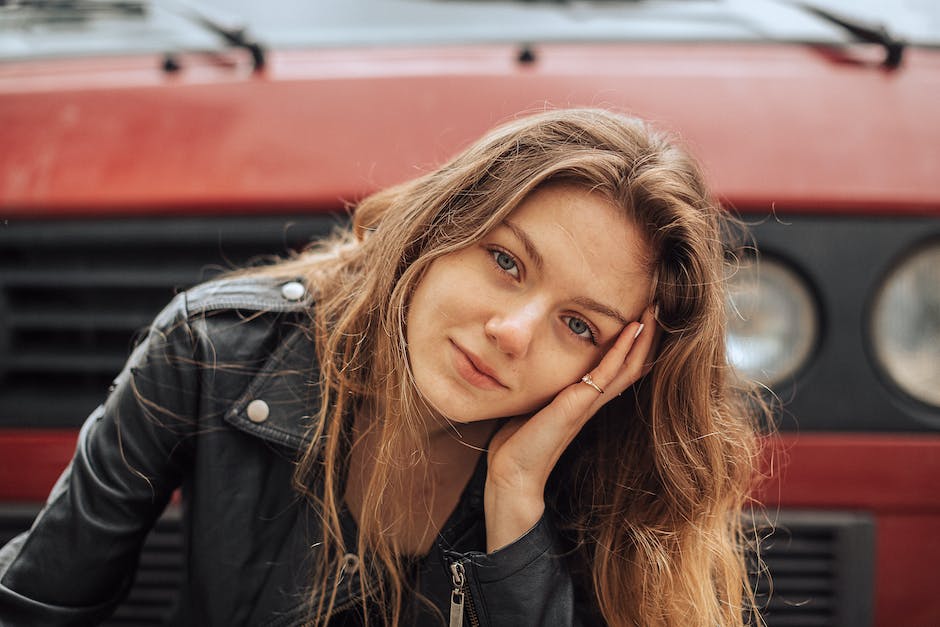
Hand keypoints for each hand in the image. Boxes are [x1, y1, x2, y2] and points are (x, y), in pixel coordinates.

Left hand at [483, 306, 658, 551]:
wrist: (513, 476)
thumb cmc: (519, 444)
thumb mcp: (534, 407)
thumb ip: (543, 391)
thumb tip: (530, 368)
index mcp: (584, 401)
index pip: (619, 368)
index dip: (634, 344)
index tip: (642, 315)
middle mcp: (592, 401)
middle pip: (632, 365)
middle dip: (646, 337)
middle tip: (658, 305)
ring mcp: (587, 404)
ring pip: (626, 367)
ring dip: (641, 338)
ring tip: (654, 310)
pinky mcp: (576, 406)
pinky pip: (606, 374)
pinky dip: (621, 350)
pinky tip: (632, 330)